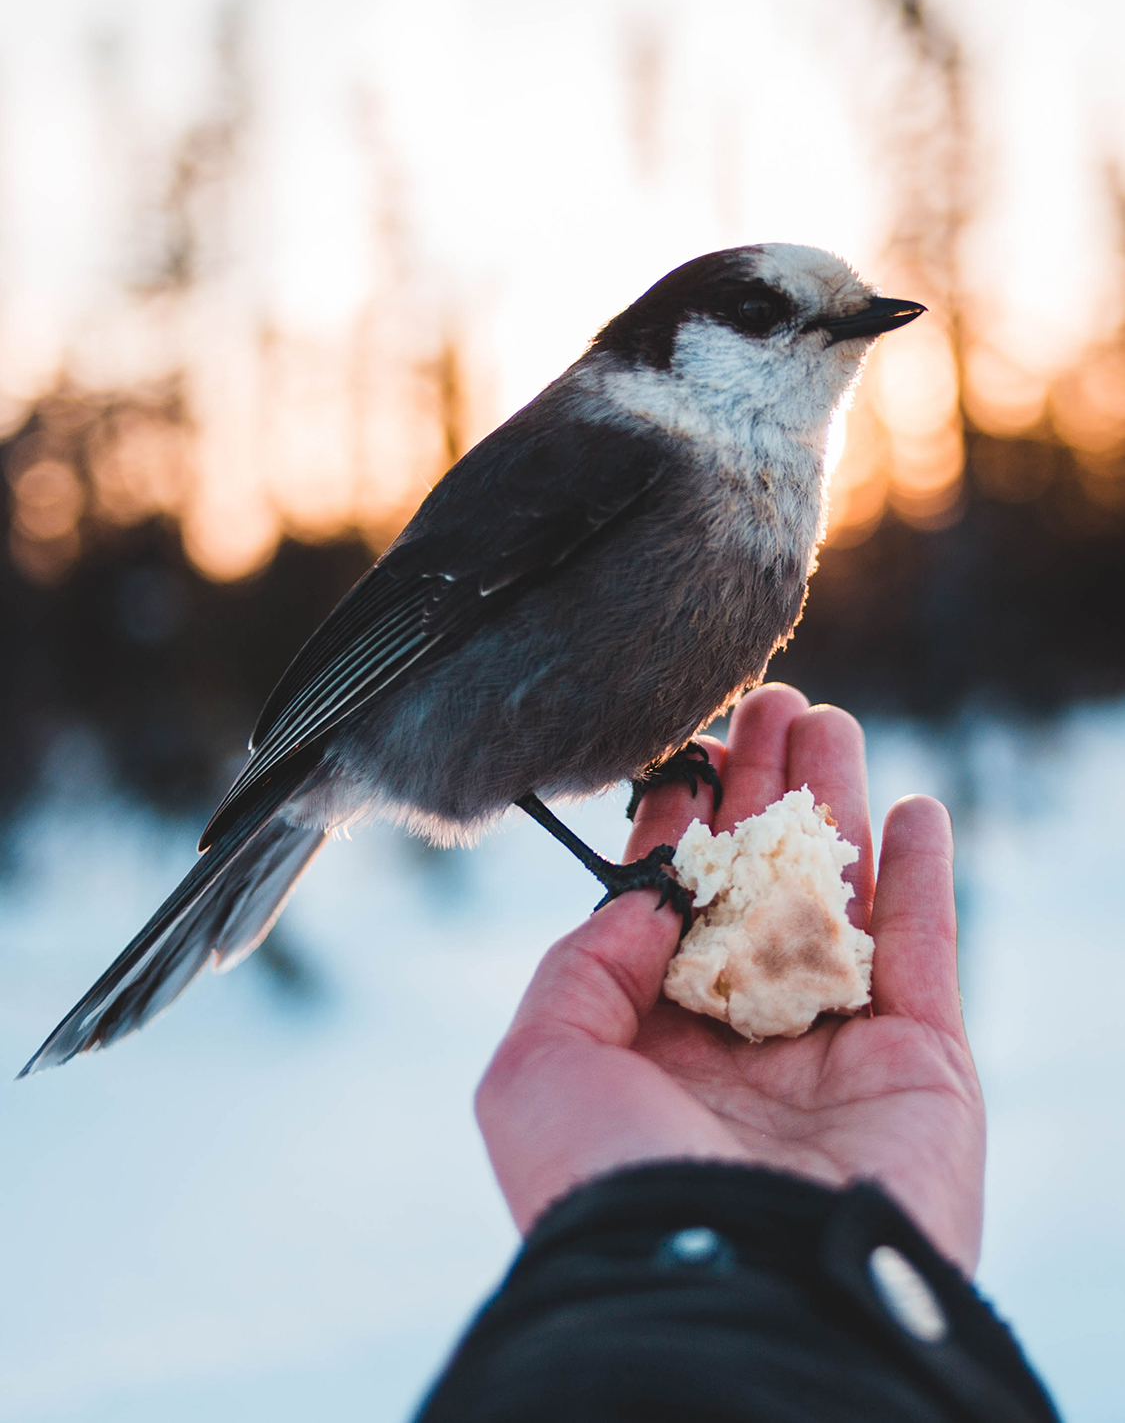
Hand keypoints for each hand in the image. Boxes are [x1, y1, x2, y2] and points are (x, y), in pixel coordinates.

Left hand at [477, 685, 984, 1272]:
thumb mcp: (536, 1067)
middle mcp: (742, 1048)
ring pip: (841, 902)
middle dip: (764, 793)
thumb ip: (583, 962)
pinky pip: (927, 955)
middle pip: (760, 887)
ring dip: (837, 808)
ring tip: (829, 721)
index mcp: (651, 1053)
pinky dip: (925, 880)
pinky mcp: (921, 1068)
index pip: (672, 913)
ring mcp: (836, 1056)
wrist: (734, 1290)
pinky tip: (912, 810)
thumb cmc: (613, 1187)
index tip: (688, 751)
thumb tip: (652, 888)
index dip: (680, 825)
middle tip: (772, 701)